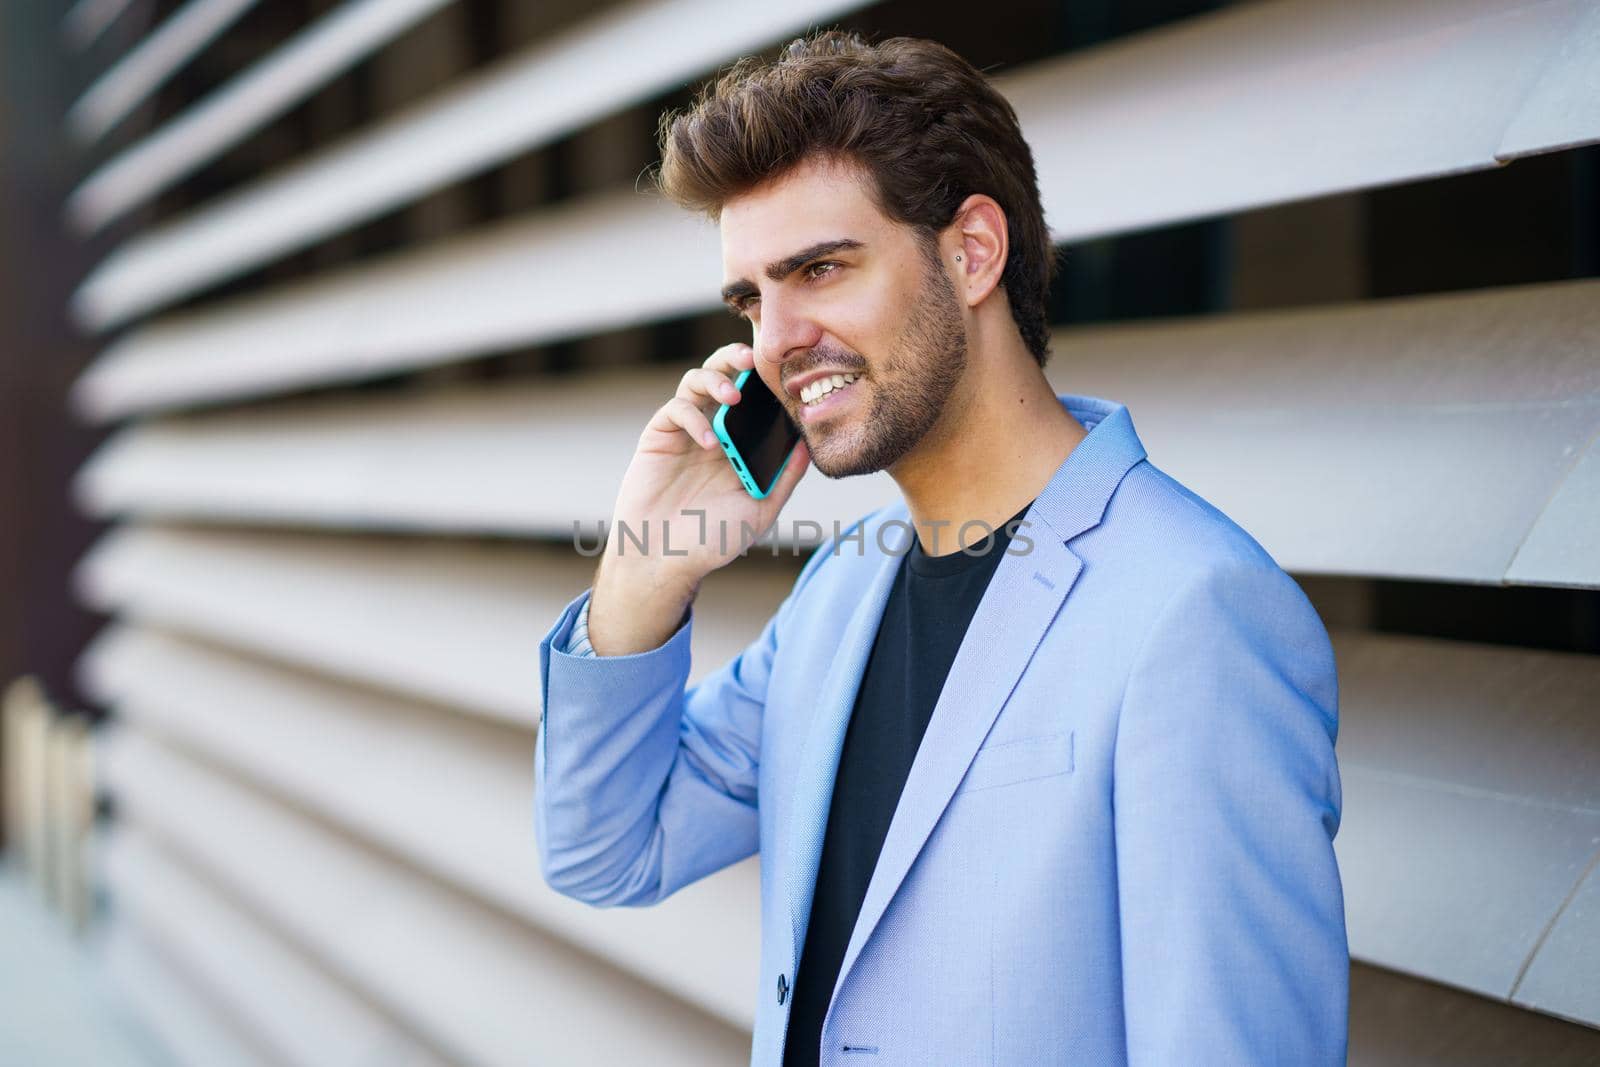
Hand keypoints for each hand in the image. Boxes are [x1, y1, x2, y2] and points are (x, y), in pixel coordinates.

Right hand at [587, 343, 809, 654]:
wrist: (665, 559)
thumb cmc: (713, 539)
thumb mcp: (761, 510)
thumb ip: (785, 477)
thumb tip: (809, 443)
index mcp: (740, 443)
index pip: (755, 397)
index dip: (766, 379)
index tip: (784, 371)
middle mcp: (714, 429)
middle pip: (724, 375)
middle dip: (737, 358)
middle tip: (751, 358)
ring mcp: (685, 431)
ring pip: (696, 381)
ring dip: (716, 379)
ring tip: (734, 396)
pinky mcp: (659, 436)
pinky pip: (676, 409)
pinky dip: (694, 417)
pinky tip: (709, 441)